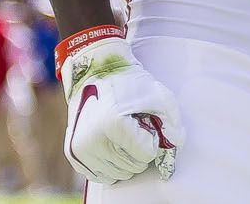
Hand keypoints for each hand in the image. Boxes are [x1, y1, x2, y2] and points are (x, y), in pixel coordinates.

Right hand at [60, 30, 182, 185]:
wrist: (96, 73)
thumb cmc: (131, 84)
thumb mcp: (160, 96)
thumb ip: (172, 123)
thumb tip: (176, 146)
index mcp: (114, 125)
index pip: (147, 155)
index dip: (152, 140)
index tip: (146, 124)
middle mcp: (93, 140)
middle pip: (132, 167)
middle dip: (139, 150)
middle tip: (134, 128)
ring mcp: (80, 149)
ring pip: (117, 175)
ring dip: (125, 159)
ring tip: (122, 135)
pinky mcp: (73, 154)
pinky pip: (99, 175)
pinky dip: (110, 164)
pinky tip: (111, 144)